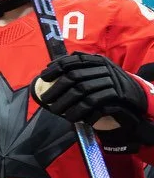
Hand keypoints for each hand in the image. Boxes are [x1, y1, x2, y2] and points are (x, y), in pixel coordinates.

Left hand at [33, 52, 148, 127]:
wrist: (134, 98)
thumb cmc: (108, 87)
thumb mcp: (95, 73)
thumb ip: (78, 68)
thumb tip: (50, 66)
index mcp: (97, 60)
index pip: (73, 60)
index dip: (57, 67)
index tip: (43, 76)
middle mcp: (104, 68)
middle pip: (75, 77)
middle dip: (57, 88)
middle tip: (45, 99)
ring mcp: (110, 81)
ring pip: (82, 90)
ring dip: (65, 102)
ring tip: (55, 110)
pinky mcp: (115, 96)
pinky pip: (93, 103)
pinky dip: (80, 111)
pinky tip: (72, 118)